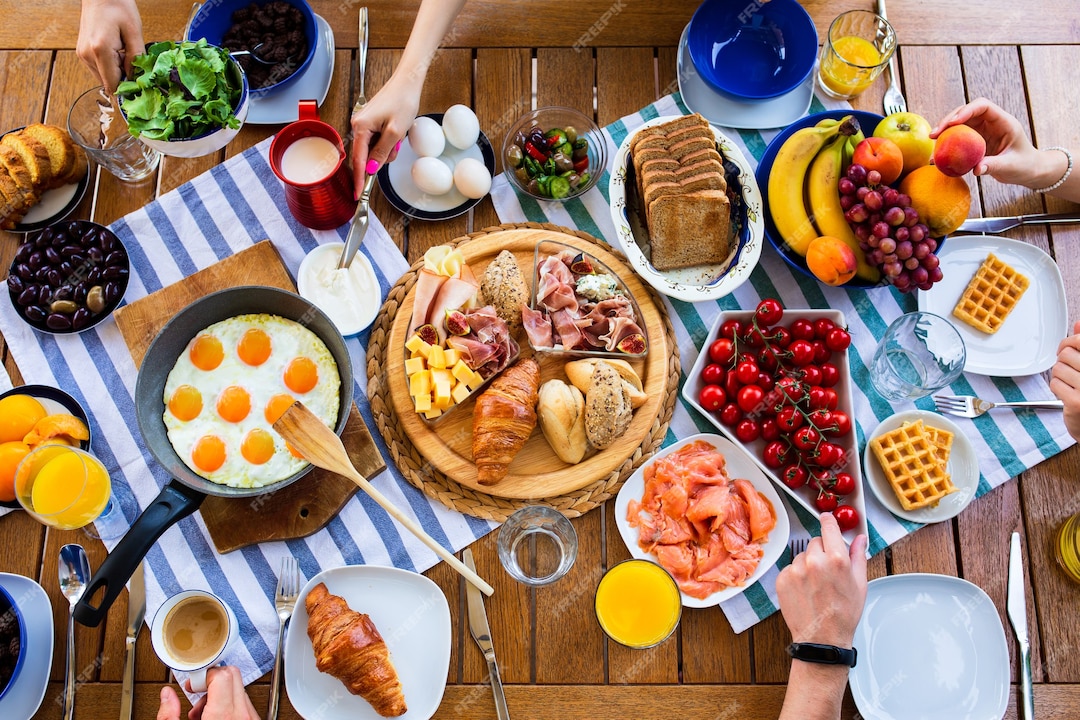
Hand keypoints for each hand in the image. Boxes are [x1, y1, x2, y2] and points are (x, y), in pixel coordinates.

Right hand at [76, 0, 143, 93]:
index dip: (128, 89)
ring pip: (103, 78)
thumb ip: (136, 58)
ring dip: (117, 72)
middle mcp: (87, 55)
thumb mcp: (134, 32)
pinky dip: (110, 66)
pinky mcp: (82, 52)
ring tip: (124, 53)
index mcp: (100, 50)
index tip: (140, 86)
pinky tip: (117, 52)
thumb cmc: (118, 6)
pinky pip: (99, 69)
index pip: (113, 85)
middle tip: (135, 65)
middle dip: (124, 79)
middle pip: (108, 83)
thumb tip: (137, 78)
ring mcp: (82, 54)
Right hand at [156, 666, 259, 719]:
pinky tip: (215, 717)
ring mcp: (252, 719)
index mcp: (223, 716)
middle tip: (196, 692)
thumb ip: (168, 715)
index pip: (222, 675)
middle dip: (211, 680)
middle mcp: (242, 716)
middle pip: (233, 676)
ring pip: (240, 689)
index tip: (194, 683)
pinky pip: (245, 703)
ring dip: (220, 694)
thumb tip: (167, 696)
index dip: (204, 675)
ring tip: (202, 712)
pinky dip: (230, 705)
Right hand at [349, 75, 421, 198]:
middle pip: (366, 155)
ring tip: (398, 134)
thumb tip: (372, 168)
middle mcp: (358, 125)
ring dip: (387, 148)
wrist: (407, 83)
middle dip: (382, 155)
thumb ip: (382, 152)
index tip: (359, 193)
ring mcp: (364, 123)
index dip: (360, 179)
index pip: (358, 160)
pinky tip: (395, 131)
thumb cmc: (402, 101)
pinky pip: (376, 141)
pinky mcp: (370, 122)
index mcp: (360, 127)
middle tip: (396, 143)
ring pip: (373, 149)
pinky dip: (387, 141)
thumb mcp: (395, 132)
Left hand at [776, 513, 867, 647]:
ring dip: (808, 564)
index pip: (829, 527)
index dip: (828, 521)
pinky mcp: (782, 579)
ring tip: (816, 585)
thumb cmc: (844, 613)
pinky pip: (790, 568)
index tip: (826, 517)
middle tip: (828, 571)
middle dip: (822, 551)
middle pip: (816, 542)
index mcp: (837, 559)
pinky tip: (805, 591)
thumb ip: (858, 556)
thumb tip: (860, 537)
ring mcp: (796, 570)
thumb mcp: (859, 584)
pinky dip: (796, 576)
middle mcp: (815, 561)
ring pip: (802, 556)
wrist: (822, 638)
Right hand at [930, 98, 1058, 188]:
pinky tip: (937, 157)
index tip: (953, 123)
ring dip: (944, 132)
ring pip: (959, 125)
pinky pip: (958, 140)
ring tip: (932, 144)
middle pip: (966, 113)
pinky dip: (947, 146)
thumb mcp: (1011, 166)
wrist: (1029, 170)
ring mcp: (982, 132)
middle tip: (934, 134)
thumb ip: (993, 165)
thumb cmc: (1025, 165)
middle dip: (948, 121)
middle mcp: (991, 123)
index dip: (966, 110)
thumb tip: (975, 168)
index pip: (983, 106)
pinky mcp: (975, 142)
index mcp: (1003, 122)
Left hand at [1051, 320, 1079, 441]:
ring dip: (1060, 376)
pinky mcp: (1077, 403)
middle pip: (1067, 353)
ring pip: (1059, 368)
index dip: (1070, 341)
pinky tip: (1068, 394)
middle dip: (1064, 360)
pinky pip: (1054, 383)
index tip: (1068, 346)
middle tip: (1071, 370)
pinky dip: (1057, 387)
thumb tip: (1078, 325)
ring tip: (1072, 384)